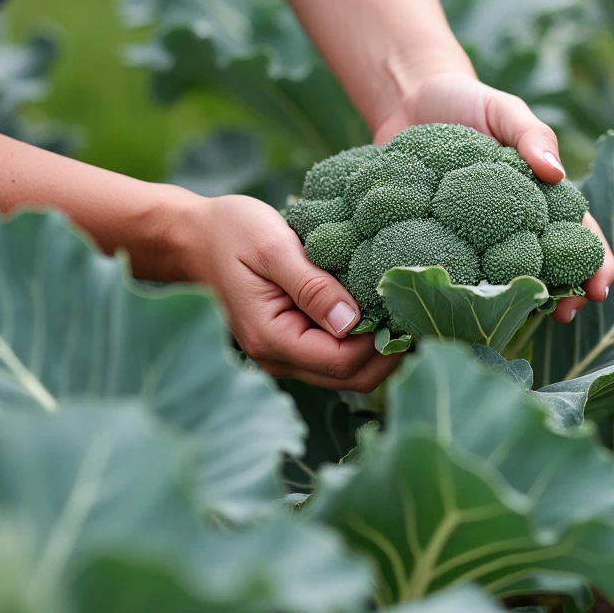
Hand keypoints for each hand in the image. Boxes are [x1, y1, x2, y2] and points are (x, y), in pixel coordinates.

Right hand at [170, 194, 400, 390]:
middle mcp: (277, 359)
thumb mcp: (273, 248)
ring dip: (377, 349)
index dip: (381, 343)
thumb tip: (353, 321)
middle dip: (388, 353)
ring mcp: (283, 356)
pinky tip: (376, 311)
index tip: (407, 309)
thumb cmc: (231, 233)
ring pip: (345, 373)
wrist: (195, 237)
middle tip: (418, 315)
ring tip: (401, 311)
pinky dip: (360, 342)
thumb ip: (313, 287)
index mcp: (272, 339)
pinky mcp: (290, 344)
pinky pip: (333, 357)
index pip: (342, 362)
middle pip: (350, 379)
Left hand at [371, 70, 613, 322]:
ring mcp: (477, 238)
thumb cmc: (466, 103)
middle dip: (564, 295)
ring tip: (519, 319)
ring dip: (517, 303)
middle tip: (565, 316)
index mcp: (541, 197)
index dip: (595, 263)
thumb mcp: (504, 110)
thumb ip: (532, 136)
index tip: (599, 288)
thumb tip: (556, 173)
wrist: (407, 103)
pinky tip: (462, 307)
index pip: (578, 235)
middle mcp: (514, 225)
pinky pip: (455, 271)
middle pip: (549, 268)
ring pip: (505, 280)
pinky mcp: (439, 243)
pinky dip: (462, 292)